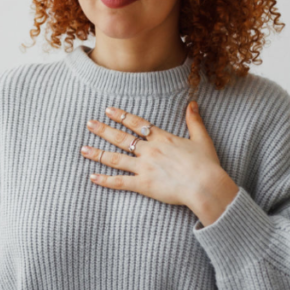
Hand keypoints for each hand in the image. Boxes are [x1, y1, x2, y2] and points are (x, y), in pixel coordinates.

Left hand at [80, 101, 237, 223]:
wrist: (205, 185)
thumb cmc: (206, 164)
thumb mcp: (202, 139)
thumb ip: (194, 121)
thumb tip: (193, 103)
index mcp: (162, 138)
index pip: (137, 124)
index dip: (121, 116)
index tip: (108, 110)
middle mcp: (149, 150)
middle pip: (121, 138)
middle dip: (103, 130)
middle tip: (89, 124)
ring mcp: (144, 167)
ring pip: (115, 158)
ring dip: (98, 153)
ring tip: (83, 149)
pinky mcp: (143, 185)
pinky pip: (120, 182)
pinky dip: (105, 180)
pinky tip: (92, 177)